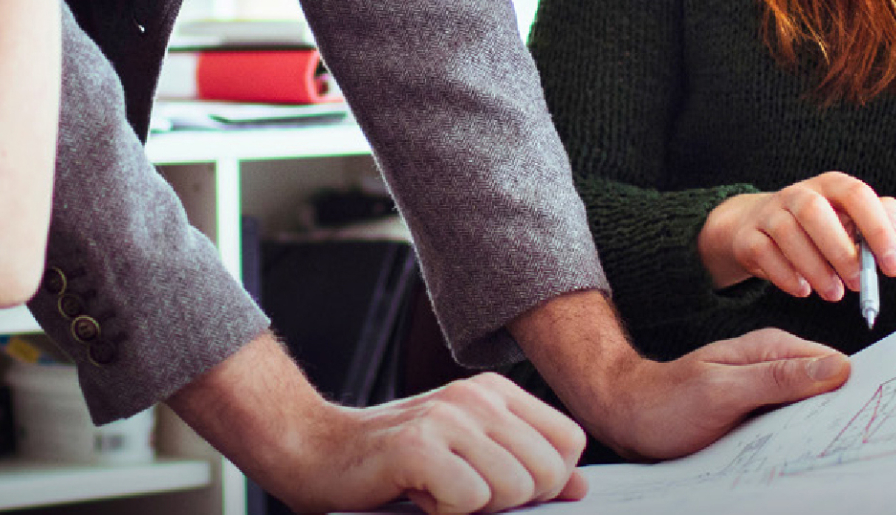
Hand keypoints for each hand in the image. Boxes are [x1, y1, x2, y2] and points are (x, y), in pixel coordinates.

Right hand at [275, 375, 586, 513]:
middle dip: (513, 500)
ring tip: (439, 492)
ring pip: (514, 488)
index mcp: (493, 392)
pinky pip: (471, 500)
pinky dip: (447, 513)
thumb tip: (579, 485)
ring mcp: (445, 418)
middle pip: (547, 472)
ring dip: (478, 508)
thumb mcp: (467, 453)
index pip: (569, 443)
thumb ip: (522, 463)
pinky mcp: (417, 446)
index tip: (499, 485)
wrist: (315, 449)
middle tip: (464, 492)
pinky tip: (420, 497)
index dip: (546, 480)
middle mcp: (474, 396)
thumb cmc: (393, 459)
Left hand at [574, 329, 850, 459]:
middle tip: (875, 445)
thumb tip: (839, 369)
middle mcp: (775, 369)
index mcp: (772, 350)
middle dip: (852, 413)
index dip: (862, 388)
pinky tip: (815, 462)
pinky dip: (806, 444)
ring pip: (815, 414)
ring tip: (852, 457)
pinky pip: (794, 430)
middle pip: (831, 391)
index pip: (835, 364)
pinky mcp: (760, 420)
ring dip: (830, 432)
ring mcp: (768, 395)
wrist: (629, 419)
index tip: (889, 413)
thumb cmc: (667, 402)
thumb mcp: (722, 390)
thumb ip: (777, 378)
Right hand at [699, 173, 895, 299]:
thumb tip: (893, 241)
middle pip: (813, 211)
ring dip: (815, 269)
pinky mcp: (748, 236)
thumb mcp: (850, 221)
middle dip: (840, 251)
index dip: (878, 229)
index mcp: (830, 186)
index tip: (893, 266)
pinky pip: (764, 253)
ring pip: (787, 233)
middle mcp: (797, 194)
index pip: (856, 194)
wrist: (757, 227)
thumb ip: (880, 224)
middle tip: (858, 282)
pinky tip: (803, 289)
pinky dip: (786, 276)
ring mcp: (769, 213)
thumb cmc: (816, 228)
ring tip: (833, 292)